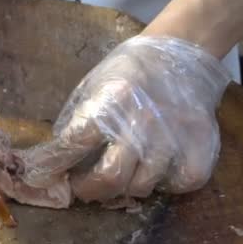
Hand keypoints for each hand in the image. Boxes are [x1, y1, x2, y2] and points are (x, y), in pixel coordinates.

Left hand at [0, 36, 230, 207]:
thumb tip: (57, 159)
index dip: (54, 165)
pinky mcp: (201, 147)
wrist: (180, 54)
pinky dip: (164, 183)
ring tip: (120, 172)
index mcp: (110, 101)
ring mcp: (174, 137)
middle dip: (88, 189)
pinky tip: (155, 168)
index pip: (74, 143)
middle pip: (110, 177)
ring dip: (124, 186)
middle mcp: (142, 122)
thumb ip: (78, 120)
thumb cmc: (128, 72)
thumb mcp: (93, 85)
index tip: (41, 176)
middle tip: (81, 187)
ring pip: (142, 186)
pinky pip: (178, 184)